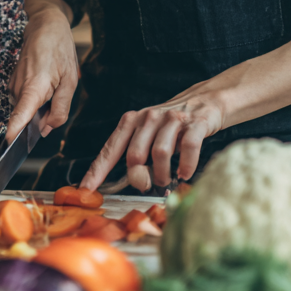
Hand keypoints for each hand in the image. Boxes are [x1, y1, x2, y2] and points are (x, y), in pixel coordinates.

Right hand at [6, 0, 78, 144]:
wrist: (45, 26)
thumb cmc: (59, 49)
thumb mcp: (70, 80)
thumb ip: (61, 108)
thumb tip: (48, 129)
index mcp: (34, 87)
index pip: (20, 115)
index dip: (14, 132)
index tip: (8, 146)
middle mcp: (18, 88)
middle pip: (27, 117)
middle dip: (42, 117)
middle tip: (57, 93)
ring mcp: (13, 86)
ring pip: (27, 109)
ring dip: (40, 106)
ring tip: (52, 83)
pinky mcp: (13, 84)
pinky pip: (25, 101)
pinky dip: (36, 99)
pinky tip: (45, 82)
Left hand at [80, 93, 226, 190]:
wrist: (205, 101)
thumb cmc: (171, 125)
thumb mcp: (148, 134)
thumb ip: (138, 154)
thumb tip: (132, 181)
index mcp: (131, 121)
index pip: (110, 149)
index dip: (97, 170)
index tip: (85, 189)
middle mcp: (148, 118)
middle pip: (135, 155)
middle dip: (140, 177)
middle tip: (149, 185)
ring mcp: (171, 119)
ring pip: (159, 153)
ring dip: (162, 175)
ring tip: (166, 181)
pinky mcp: (194, 123)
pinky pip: (188, 148)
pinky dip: (186, 166)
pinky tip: (185, 174)